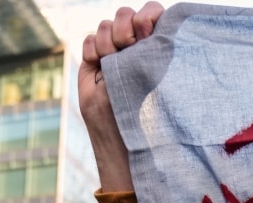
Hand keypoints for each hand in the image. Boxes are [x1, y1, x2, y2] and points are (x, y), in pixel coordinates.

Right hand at [78, 2, 164, 191]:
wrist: (124, 138)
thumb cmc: (154, 115)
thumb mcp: (164, 83)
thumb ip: (161, 55)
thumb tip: (163, 29)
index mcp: (159, 48)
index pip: (153, 14)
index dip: (148, 16)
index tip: (148, 32)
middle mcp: (136, 48)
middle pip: (126, 14)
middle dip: (126, 25)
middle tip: (129, 45)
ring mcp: (113, 54)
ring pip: (106, 25)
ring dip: (109, 39)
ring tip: (113, 60)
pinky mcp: (94, 63)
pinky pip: (89, 40)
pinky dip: (93, 49)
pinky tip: (100, 65)